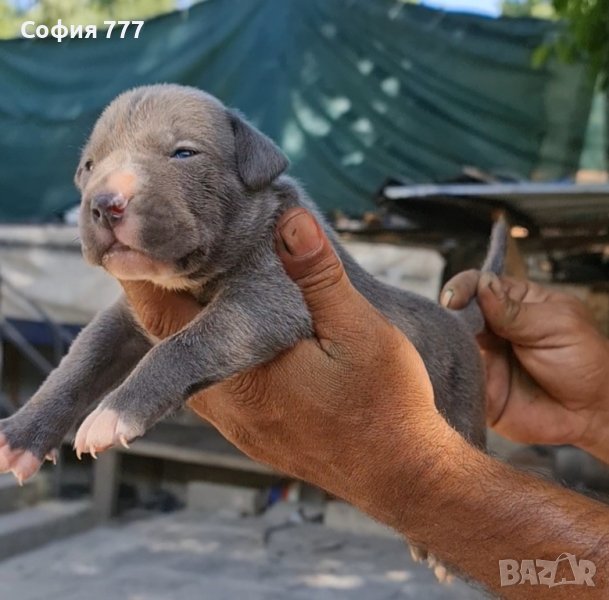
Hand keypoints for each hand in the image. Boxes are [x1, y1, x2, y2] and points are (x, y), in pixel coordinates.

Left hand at [122, 209, 448, 518]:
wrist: (403, 476)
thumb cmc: (386, 404)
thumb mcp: (361, 330)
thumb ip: (319, 275)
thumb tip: (289, 219)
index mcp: (241, 372)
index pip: (163, 313)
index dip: (144, 270)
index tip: (137, 231)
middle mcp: (224, 405)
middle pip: (162, 337)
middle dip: (159, 287)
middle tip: (164, 242)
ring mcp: (236, 425)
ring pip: (183, 362)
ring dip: (181, 319)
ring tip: (194, 275)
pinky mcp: (252, 432)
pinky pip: (210, 385)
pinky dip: (205, 348)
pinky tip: (229, 328)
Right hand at [441, 271, 608, 461]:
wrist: (593, 415)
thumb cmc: (585, 364)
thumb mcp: (557, 326)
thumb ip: (515, 311)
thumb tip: (480, 286)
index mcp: (513, 303)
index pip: (479, 285)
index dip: (462, 288)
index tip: (452, 300)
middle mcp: (491, 328)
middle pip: (457, 313)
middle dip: (448, 316)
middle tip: (446, 324)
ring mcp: (481, 358)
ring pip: (449, 344)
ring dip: (444, 344)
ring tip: (448, 348)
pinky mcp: (475, 388)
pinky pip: (453, 379)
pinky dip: (445, 375)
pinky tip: (446, 371)